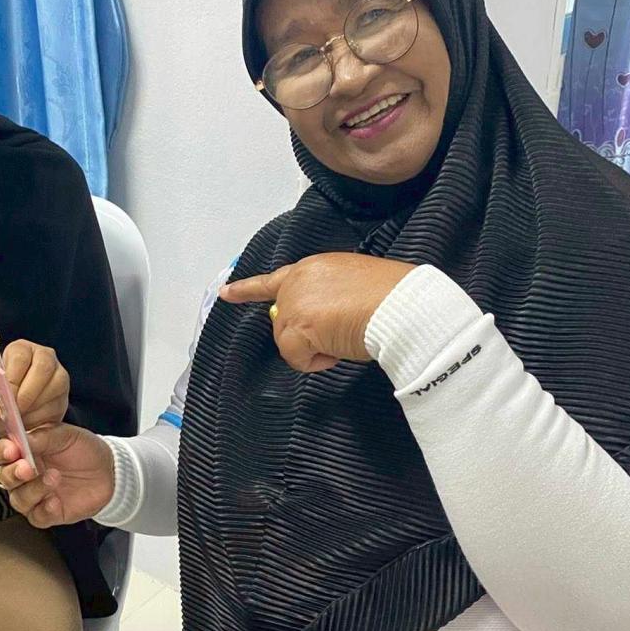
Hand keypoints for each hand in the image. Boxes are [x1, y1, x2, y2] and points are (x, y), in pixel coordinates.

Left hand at [0, 342, 69, 436]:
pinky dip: (44, 415)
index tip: (6, 398)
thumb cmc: (1, 402)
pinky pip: (59, 401)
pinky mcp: (64, 391)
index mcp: (19, 350)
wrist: (17, 418)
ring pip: (56, 384)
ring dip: (36, 406)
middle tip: (16, 411)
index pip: (19, 357)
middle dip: (28, 393)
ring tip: (21, 418)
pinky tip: (32, 421)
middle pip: (43, 366)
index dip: (13, 378)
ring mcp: (57, 372)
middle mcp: (42, 356)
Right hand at [0, 424, 114, 527]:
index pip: (4, 454)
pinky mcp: (48, 514)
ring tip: (54, 477)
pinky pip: (37, 517)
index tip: (11, 450)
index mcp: (25, 453)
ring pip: (19, 500)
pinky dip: (44, 510)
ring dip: (33, 490)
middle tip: (28, 468)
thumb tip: (21, 438)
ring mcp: (36, 496)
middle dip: (13, 474)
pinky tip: (55, 502)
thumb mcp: (65, 435)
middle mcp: (26, 476)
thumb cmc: (84, 449)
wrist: (110, 471)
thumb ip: (42, 437)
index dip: (4, 452)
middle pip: (6, 479)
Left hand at [221, 253, 414, 372]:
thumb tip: (323, 322)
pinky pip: (295, 357)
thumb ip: (328, 297)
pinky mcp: (296, 325)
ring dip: (314, 350)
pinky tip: (337, 351)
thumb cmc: (393, 298)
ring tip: (345, 338)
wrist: (403, 306)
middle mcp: (297, 280)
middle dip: (304, 336)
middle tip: (339, 334)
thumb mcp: (355, 285)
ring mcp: (294, 302)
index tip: (226, 293)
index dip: (247, 289)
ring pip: (288, 341)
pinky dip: (314, 363)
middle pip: (283, 321)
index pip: (274, 279)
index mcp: (314, 267)